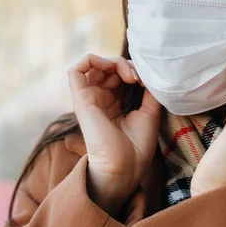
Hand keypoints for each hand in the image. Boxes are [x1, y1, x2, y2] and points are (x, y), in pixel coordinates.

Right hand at [67, 54, 160, 216]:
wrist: (125, 167)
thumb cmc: (137, 146)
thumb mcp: (149, 111)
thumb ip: (148, 91)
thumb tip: (148, 72)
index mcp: (115, 102)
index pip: (119, 73)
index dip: (133, 69)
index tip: (147, 81)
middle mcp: (100, 98)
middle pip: (108, 66)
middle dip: (126, 64)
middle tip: (139, 78)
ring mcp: (90, 97)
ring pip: (94, 64)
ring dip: (114, 61)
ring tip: (129, 75)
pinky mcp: (81, 99)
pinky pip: (76, 69)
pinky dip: (93, 59)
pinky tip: (112, 69)